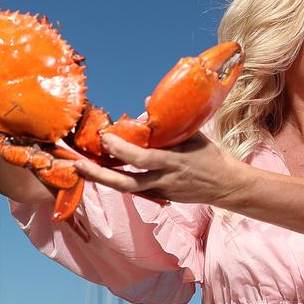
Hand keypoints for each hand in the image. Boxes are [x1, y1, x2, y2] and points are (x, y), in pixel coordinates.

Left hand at [73, 132, 248, 205]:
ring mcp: (161, 191)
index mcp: (173, 161)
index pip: (141, 158)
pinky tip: (102, 171)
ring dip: (102, 179)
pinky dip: (118, 179)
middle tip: (78, 164)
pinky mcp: (161, 196)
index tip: (105, 137)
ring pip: (126, 189)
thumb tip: (144, 106)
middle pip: (126, 183)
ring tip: (82, 168)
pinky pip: (136, 188)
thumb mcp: (193, 135)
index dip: (120, 149)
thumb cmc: (209, 156)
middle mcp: (164, 179)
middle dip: (100, 174)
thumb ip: (168, 124)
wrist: (225, 185)